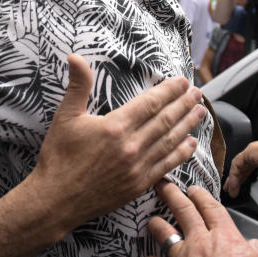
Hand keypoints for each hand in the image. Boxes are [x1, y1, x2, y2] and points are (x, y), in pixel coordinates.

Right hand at [27, 54, 206, 236]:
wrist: (56, 199)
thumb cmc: (58, 157)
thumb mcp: (65, 116)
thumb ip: (77, 86)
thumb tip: (75, 57)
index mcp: (115, 127)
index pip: (150, 104)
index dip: (169, 91)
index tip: (182, 82)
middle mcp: (131, 146)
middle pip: (165, 120)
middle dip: (184, 105)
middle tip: (198, 93)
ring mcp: (137, 167)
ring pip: (170, 141)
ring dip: (187, 125)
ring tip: (201, 112)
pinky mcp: (139, 185)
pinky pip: (167, 165)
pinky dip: (182, 153)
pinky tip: (192, 144)